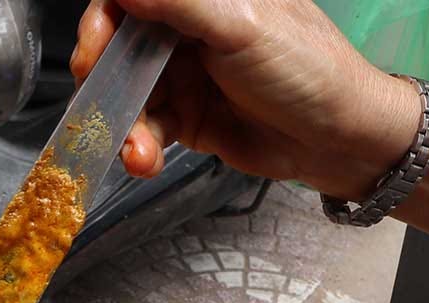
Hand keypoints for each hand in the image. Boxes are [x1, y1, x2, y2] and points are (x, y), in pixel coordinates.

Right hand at [70, 0, 417, 201]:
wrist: (334, 137)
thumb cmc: (302, 67)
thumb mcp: (239, 25)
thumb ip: (179, 2)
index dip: (104, 20)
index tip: (94, 47)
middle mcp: (188, 31)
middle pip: (120, 48)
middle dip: (104, 80)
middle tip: (96, 105)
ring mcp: (185, 77)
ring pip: (129, 95)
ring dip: (125, 126)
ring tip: (137, 150)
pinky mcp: (186, 120)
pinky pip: (146, 131)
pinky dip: (140, 148)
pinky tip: (146, 160)